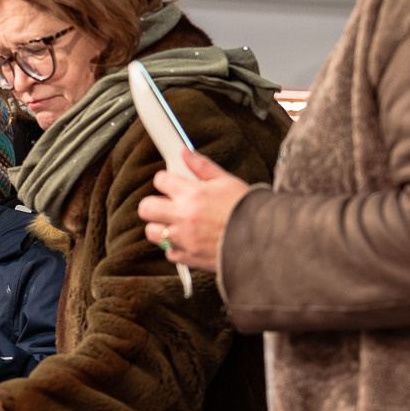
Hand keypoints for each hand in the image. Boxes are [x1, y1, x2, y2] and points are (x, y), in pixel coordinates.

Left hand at [136, 149, 252, 273]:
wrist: (263, 241)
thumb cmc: (248, 210)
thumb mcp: (227, 181)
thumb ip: (202, 167)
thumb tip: (186, 153)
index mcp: (193, 194)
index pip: (160, 180)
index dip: (166, 180)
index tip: (172, 184)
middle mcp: (184, 217)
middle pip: (146, 208)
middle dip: (154, 204)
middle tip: (167, 204)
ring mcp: (184, 239)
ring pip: (152, 233)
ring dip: (161, 227)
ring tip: (176, 223)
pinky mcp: (189, 258)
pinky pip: (169, 253)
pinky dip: (176, 247)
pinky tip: (189, 240)